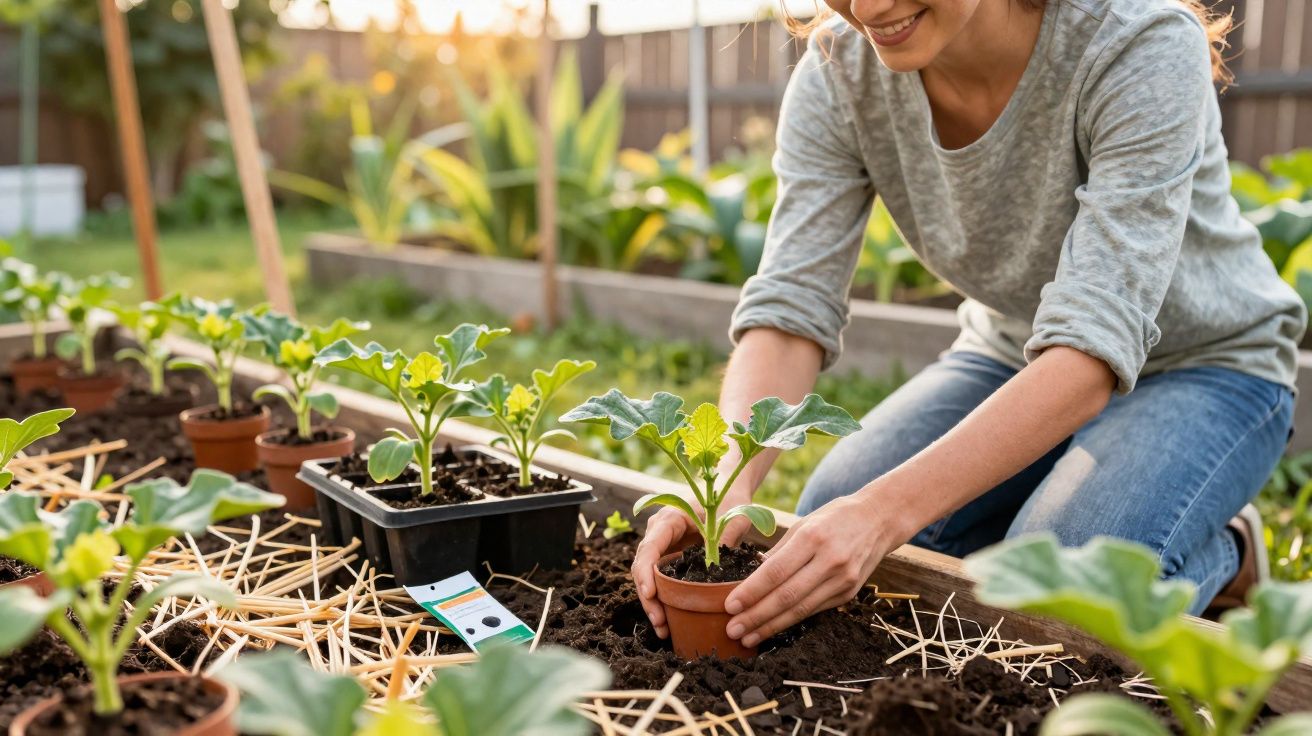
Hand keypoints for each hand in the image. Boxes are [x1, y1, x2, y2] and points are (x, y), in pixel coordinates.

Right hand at [631, 505, 752, 638]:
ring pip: (648, 578)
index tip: (651, 594)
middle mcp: (659, 533)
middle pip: (643, 568)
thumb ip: (725, 537)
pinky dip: (662, 600)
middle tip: (660, 622)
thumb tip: (716, 565)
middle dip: (648, 597)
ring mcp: (663, 546)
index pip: (649, 548)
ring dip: (653, 604)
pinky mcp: (670, 558)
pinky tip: (668, 622)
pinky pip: (660, 580)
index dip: (646, 572)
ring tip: (663, 630)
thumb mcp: (733, 517)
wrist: (728, 494)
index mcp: (669, 520)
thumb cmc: (730, 501)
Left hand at [723, 493, 894, 647]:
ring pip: (800, 609)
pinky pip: (814, 610)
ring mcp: (843, 580)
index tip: (730, 605)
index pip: (776, 571)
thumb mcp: (803, 523)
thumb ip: (779, 551)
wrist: (879, 519)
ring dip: (771, 626)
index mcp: (812, 538)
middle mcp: (829, 561)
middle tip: (733, 629)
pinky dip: (791, 621)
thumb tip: (751, 577)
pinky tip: (773, 628)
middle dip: (756, 616)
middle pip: (786, 596)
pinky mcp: (849, 593)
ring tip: (748, 637)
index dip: (751, 591)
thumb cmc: (834, 517)